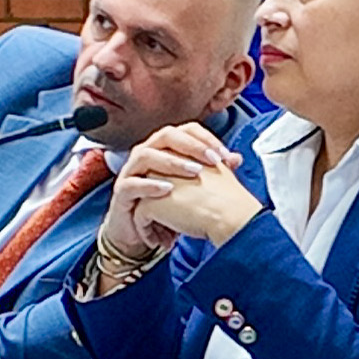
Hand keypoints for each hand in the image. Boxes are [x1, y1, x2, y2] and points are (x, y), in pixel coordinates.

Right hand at [115, 122, 261, 248]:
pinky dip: (150, 185)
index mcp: (164, 147)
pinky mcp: (122, 192)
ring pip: (147, 155)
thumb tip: (236, 158)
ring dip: (172, 162)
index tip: (225, 155)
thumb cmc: (166, 203)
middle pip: (166, 136)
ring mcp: (131, 171)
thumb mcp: (192, 186)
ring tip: (194, 172)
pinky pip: (132, 184)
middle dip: (191, 146)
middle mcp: (146, 152)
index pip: (185, 130)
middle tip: (212, 160)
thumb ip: (212, 170)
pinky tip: (168, 190)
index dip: (206, 138)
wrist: (139, 228)